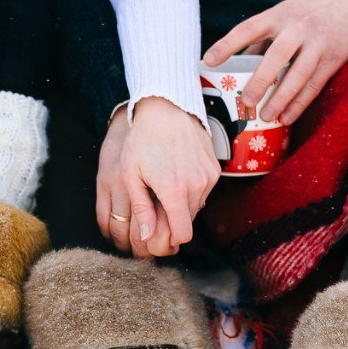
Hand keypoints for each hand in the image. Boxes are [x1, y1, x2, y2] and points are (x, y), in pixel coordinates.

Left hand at [96, 97, 220, 258]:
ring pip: (197, 207)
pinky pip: (204, 192)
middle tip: (157, 206)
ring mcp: (209, 177)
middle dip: (174, 221)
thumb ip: (141, 208)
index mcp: (174, 190)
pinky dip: (192, 190)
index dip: (171, 240)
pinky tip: (177, 174)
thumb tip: (147, 237)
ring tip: (165, 186)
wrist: (167, 108)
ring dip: (182, 205)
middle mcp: (197, 186)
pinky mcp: (215, 169)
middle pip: (189, 222)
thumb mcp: (131, 174)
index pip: (183, 234)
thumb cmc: (142, 140)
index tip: (159, 235)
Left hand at [203, 0, 347, 124]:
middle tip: (246, 101)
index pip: (248, 28)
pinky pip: (314, 85)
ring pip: (298, 74)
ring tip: (266, 117)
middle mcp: (298, 27)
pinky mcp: (334, 59)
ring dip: (281, 98)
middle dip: (261, 79)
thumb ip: (262, 38)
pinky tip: (286, 117)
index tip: (208, 61)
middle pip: (277, 55)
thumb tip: (236, 65)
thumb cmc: (309, 11)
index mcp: (279, 15)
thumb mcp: (284, 14)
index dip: (227, 44)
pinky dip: (299, 103)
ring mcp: (318, 43)